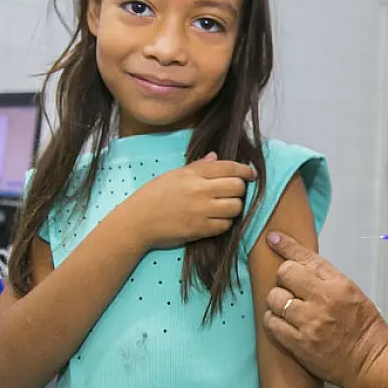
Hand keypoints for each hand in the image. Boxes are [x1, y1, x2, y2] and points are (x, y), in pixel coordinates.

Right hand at [118, 152, 256, 250]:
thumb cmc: (153, 195)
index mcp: (193, 174)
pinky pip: (225, 225)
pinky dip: (224, 222)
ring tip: (224, 206)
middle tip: (233, 192)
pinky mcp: (200, 230)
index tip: (250, 174)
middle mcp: (200, 191)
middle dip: (240, 189)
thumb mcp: (174, 175)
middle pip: (237, 187)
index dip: (244, 170)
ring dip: (234, 207)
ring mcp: (201, 211)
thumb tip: (216, 157)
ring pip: (235, 207)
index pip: (229, 167)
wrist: (137, 221)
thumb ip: (198, 166)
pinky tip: (216, 219)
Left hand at [261, 232, 387, 387]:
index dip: (286, 245)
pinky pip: (272, 323)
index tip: (273, 238)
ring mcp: (309, 323)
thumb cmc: (364, 328)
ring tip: (287, 308)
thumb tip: (300, 265)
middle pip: (285, 274)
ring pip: (274, 298)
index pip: (306, 258)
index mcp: (338, 284)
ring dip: (277, 301)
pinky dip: (273, 320)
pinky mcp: (298, 343)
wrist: (370, 361)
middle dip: (284, 278)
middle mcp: (323, 300)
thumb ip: (326, 278)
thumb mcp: (352, 292)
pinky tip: (283, 322)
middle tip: (291, 288)